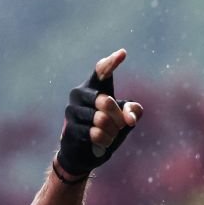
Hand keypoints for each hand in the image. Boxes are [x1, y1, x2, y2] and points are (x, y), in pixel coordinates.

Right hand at [56, 49, 144, 176]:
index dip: (112, 63)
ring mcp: (72, 110)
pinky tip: (103, 143)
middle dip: (118, 118)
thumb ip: (133, 111)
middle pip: (106, 101)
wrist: (86, 152)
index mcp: (94, 87)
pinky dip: (105, 141)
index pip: (102, 71)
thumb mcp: (125, 119)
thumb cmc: (108, 129)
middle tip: (119, 126)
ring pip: (101, 119)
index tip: (123, 53)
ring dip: (112, 132)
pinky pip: (95, 133)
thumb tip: (130, 118)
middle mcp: (79, 94)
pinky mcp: (70, 127)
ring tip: (110, 135)